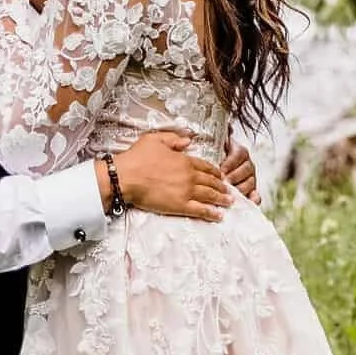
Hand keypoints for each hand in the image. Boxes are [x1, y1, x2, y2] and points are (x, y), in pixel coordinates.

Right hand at [108, 129, 228, 221]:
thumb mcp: (154, 139)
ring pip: (209, 195)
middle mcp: (189, 176)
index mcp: (184, 160)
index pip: (205, 166)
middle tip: (229, 190)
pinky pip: (200, 210)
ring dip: (221, 199)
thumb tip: (188, 140)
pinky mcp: (180, 206)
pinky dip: (211, 213)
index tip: (220, 175)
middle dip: (222, 186)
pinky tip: (219, 215)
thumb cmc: (137, 158)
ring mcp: (186, 191)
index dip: (215, 171)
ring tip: (229, 202)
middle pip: (211, 181)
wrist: (126, 177)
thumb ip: (173, 139)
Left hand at [222, 140, 258, 203]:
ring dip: (242, 188)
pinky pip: (256, 195)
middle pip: (245, 170)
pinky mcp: (252, 190)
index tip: (221, 171)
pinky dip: (254, 199)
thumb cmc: (216, 155)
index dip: (230, 163)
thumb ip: (222, 135)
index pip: (239, 155)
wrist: (219, 165)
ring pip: (250, 182)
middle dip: (234, 177)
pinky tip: (251, 202)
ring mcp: (251, 178)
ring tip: (232, 194)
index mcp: (240, 151)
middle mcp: (247, 164)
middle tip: (225, 183)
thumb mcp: (217, 143)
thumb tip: (229, 126)